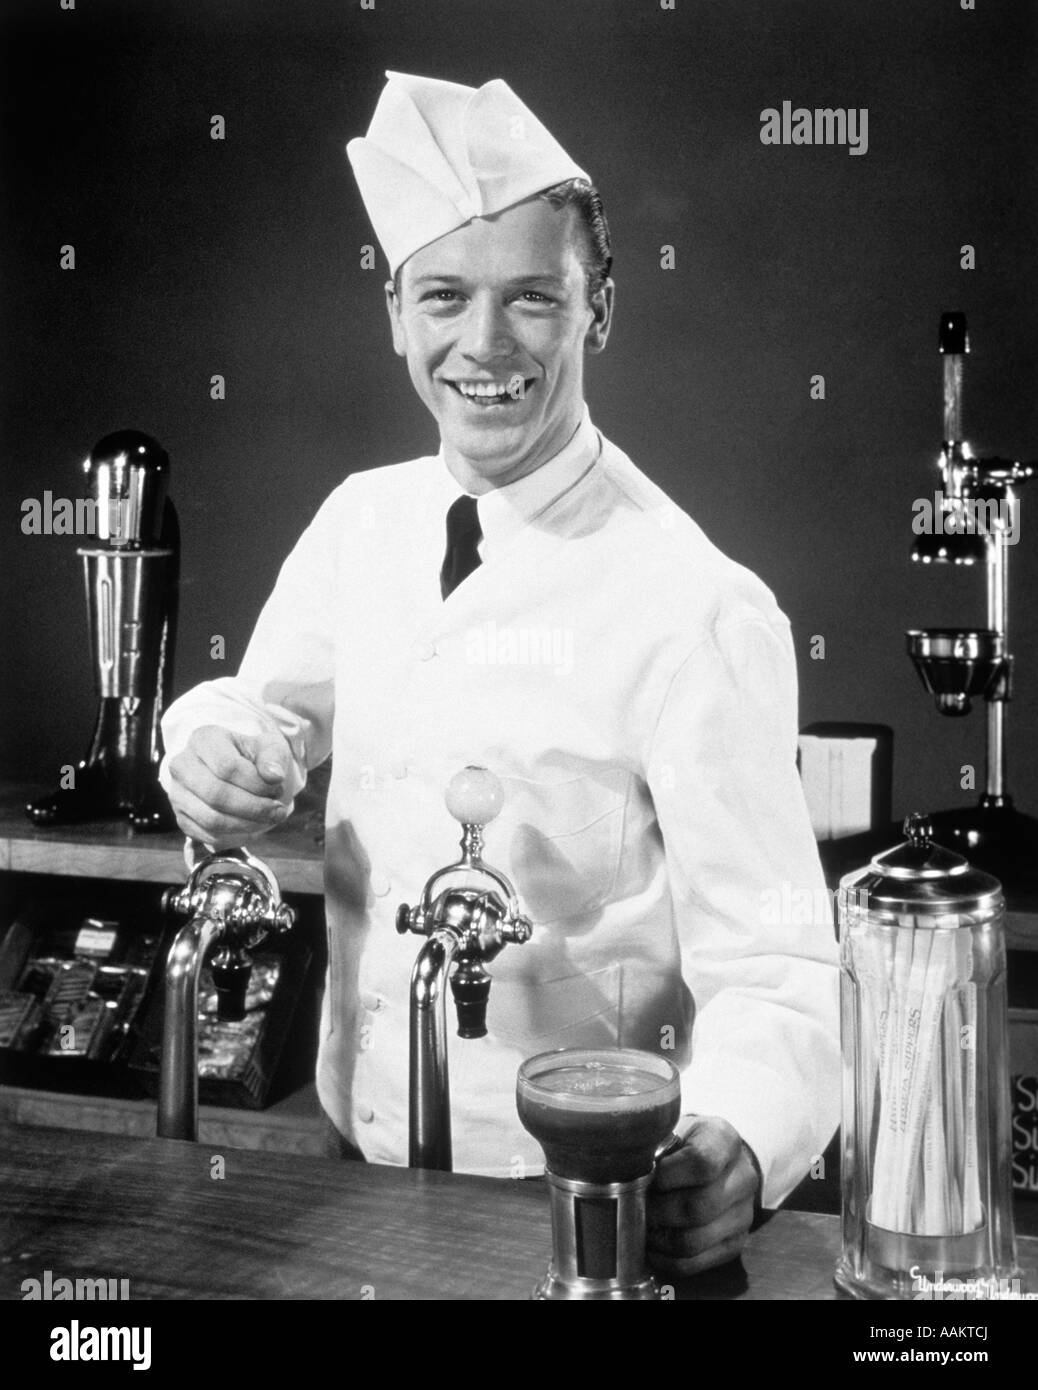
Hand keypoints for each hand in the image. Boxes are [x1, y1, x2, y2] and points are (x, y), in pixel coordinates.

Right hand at [164, 725, 295, 846]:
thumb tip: (274, 776)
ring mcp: (177, 793)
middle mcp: (182, 765)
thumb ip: (273, 758)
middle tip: (277, 810)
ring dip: (247, 824)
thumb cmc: (253, 756)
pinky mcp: (181, 817)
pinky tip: (252, 825)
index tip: (277, 788)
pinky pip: (207, 834)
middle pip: (216, 795)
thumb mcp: (269, 747)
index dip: (257, 784)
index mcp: (203, 739)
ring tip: (268, 818)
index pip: (228, 767)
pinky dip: (234, 835)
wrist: (236, 770)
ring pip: (211, 819)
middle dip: (254, 808)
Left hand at [646, 1115, 760, 1276]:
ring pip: (694, 1240)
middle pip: (697, 1207)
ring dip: (659, 1238)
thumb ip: (652, 1146)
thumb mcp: (670, 1130)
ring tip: (640, 1227)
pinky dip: (666, 1259)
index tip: (648, 1176)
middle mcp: (743, 1177)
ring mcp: (743, 1214)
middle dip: (657, 1211)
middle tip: (634, 1208)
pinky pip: (695, 1263)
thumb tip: (626, 1172)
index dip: (667, 1175)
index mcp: (725, 1139)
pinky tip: (652, 1246)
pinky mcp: (735, 1244)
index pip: (701, 1163)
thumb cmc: (681, 1145)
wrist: (715, 1163)